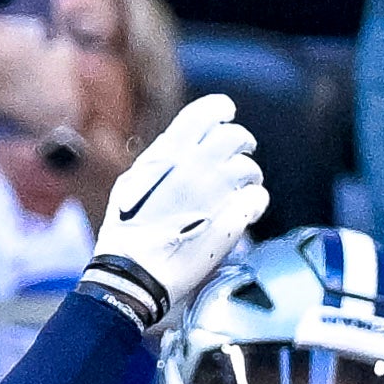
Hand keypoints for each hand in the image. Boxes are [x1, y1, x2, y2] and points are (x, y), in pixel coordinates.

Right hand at [81, 93, 265, 328]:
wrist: (134, 274)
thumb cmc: (126, 232)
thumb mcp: (131, 183)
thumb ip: (159, 160)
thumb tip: (176, 149)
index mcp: (170, 152)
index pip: (206, 112)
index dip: (221, 109)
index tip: (227, 114)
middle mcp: (197, 165)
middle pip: (236, 136)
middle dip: (242, 144)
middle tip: (240, 156)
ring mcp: (218, 192)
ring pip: (250, 168)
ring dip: (249, 176)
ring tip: (242, 188)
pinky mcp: (234, 219)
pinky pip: (257, 198)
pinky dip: (255, 202)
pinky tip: (246, 211)